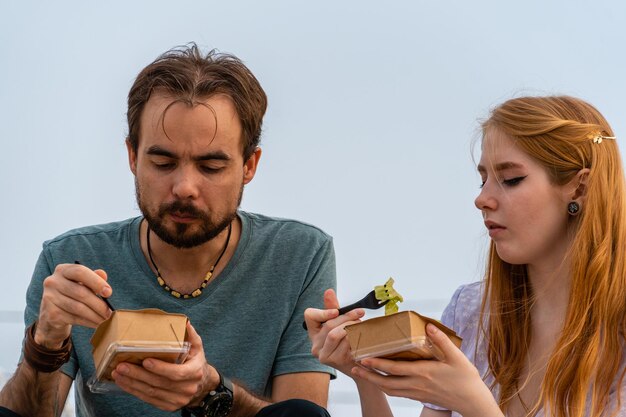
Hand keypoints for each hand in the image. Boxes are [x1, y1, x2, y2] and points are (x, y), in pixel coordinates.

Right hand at [36, 263, 112, 347]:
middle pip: (81, 292)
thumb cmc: (73, 295)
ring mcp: (49, 298)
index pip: (80, 271)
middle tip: (110, 312)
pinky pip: (74, 318)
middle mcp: (52, 282)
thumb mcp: (83, 284)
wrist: (53, 316)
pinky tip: (96, 324)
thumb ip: (94, 278)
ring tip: (106, 320)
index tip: (109, 293)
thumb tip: (103, 275)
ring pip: (78, 307)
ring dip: (95, 315)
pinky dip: (88, 322)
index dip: (96, 282)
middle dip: (99, 304)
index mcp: (63, 270)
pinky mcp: (51, 314)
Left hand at [111, 321, 218, 411]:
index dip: (160, 368)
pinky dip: (134, 391)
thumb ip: (190, 335)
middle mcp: (187, 388)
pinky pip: (148, 399)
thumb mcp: (197, 348)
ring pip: (151, 392)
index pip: (177, 373)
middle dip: (138, 375)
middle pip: (159, 383)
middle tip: (122, 366)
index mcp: (195, 372)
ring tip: (118, 373)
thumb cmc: (195, 363)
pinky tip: (124, 383)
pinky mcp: (168, 406)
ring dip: (132, 383)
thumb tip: (184, 322)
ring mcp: (178, 400)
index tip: (145, 361)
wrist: (202, 386)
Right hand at [304, 289, 364, 376]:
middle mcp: (315, 346)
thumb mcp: (339, 323)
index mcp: (314, 333)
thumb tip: (329, 291)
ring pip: (336, 334)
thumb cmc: (347, 341)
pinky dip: (356, 338)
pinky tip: (363, 337)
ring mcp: (325, 356)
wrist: (357, 365)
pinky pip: (346, 345)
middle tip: (360, 314)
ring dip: (352, 327)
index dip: (322, 312)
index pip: (309, 316)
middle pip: (328, 325)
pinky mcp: (337, 362)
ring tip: (362, 326)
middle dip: (346, 317)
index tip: (336, 311)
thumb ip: (333, 308)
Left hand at [352, 323, 499, 415]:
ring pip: (390, 390)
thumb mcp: (457, 356)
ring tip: (361, 373)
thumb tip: (428, 325)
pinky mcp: (419, 397)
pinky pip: (397, 393)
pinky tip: (380, 381)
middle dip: (368, 376)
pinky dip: (385, 387)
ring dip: (374, 382)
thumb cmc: (466, 379)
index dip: (378, 364)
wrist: (473, 402)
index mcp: (424, 373)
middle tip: (353, 367)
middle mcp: (417, 385)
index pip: (395, 369)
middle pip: (386, 383)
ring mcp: (417, 393)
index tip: (364, 358)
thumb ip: (441, 340)